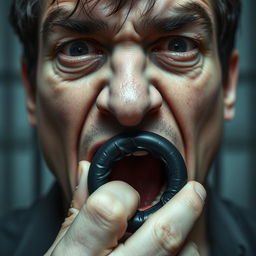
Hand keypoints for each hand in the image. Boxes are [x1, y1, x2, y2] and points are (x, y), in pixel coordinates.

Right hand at [45, 161, 205, 255]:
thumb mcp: (61, 248)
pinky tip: (169, 255)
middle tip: (194, 191)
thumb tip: (87, 171)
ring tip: (169, 237)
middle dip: (184, 207)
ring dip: (185, 240)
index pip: (108, 210)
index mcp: (78, 254)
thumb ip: (78, 208)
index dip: (122, 192)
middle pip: (162, 236)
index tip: (131, 191)